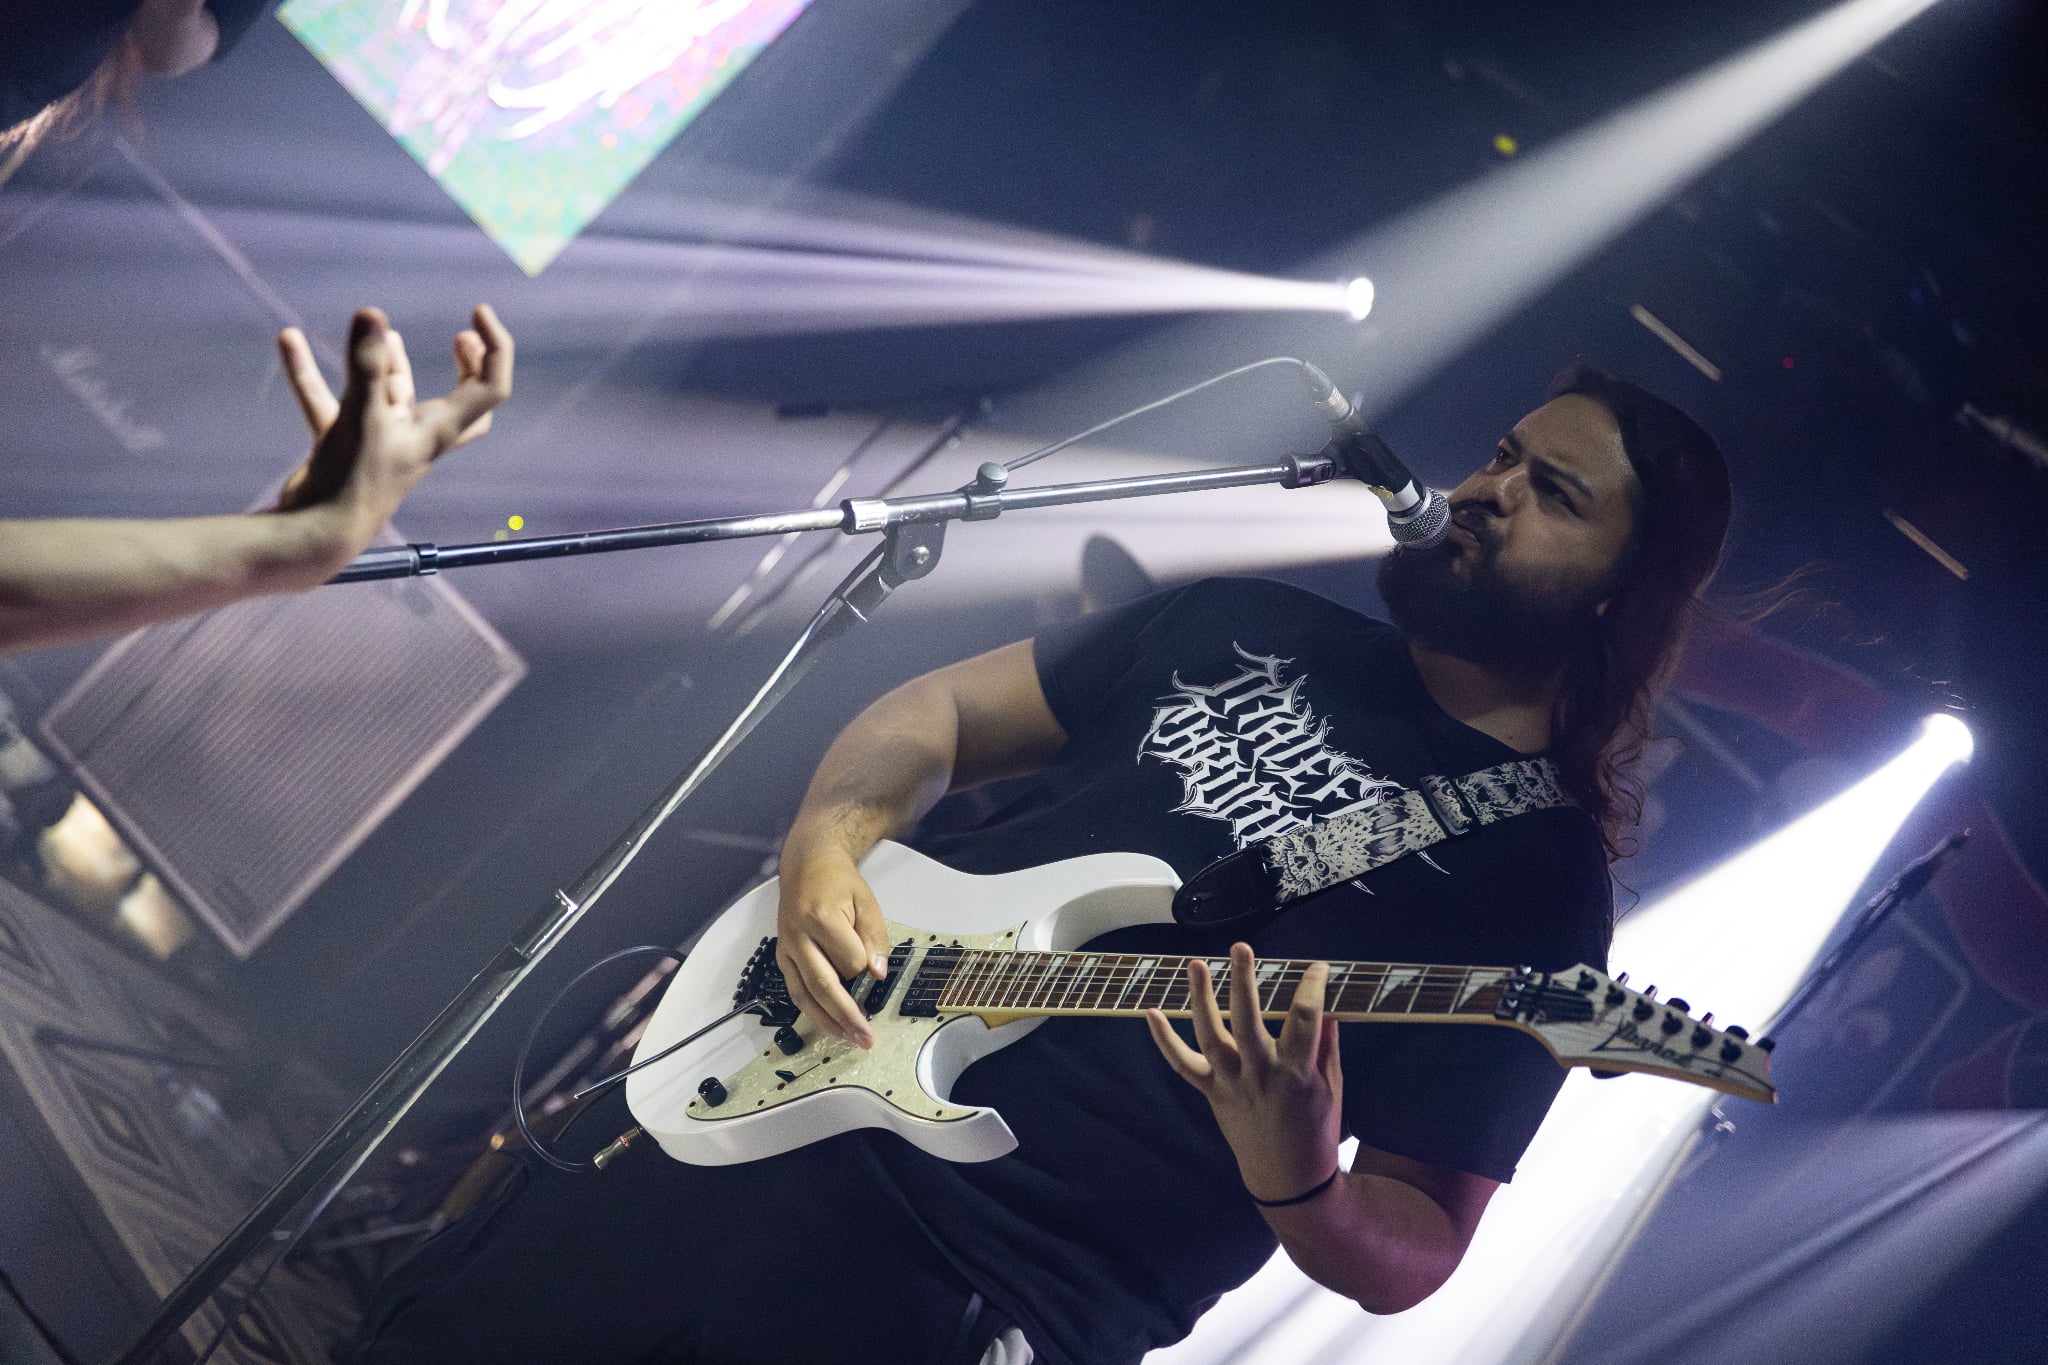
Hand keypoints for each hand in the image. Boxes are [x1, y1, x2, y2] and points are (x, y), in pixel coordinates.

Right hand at [273, 305, 512, 537]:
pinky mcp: (344, 446)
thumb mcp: (361, 416)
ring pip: (392, 395)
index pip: (489, 389)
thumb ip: (365, 364)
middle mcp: (416, 437)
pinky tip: (289, 340)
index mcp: (437, 432)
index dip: (494, 349)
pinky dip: (312, 373)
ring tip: (381, 331)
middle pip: (463, 402)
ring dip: (387, 365)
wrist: (314, 536)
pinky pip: (330, 402)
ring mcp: (380, 442)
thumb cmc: (350, 484)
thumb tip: (372, 312)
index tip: (475, 312)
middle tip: (462, 338)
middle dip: (469, 368)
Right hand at [775, 847, 891, 1048]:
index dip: (866, 966)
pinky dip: (812, 1011)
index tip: (874, 964)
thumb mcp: (866, 901)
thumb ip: (875, 937)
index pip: (849, 961)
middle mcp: (798, 937)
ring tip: (850, 1038)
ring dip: (828, 1022)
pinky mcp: (782, 957)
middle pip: (823, 986)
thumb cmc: (839, 883)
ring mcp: (786, 949)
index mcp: (821, 918)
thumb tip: (877, 974)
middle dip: (847, 1016)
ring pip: (805, 995)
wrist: (806, 866)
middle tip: (866, 1038)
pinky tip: (829, 1023)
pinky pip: (795, 991)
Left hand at [1146, 942, 1343, 1204]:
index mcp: (1298, 1074)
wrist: (1288, 1181)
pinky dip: (1164, 1041)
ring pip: (1212, 1038)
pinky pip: (1184, 1066)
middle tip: (1241, 948)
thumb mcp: (1332, 1089)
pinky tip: (1151, 1013)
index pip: (1306, 1018)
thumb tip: (1325, 1006)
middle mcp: (1262, 1077)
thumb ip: (1326, 1047)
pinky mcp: (1213, 1095)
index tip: (1316, 966)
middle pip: (1249, 1022)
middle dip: (1244, 982)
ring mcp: (1233, 1086)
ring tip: (1196, 964)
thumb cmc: (1317, 1132)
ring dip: (1200, 1000)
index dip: (1311, 987)